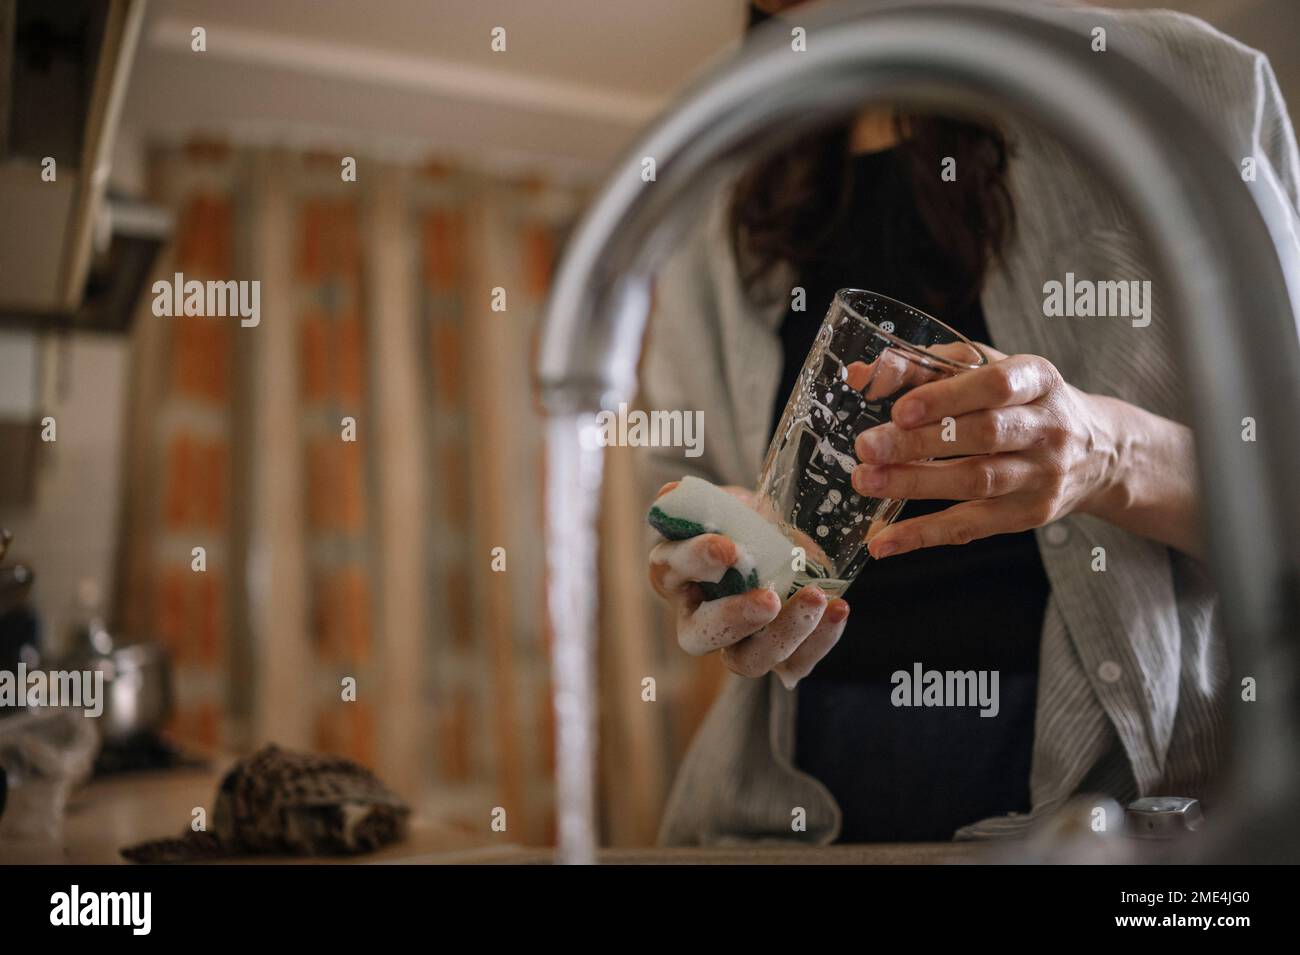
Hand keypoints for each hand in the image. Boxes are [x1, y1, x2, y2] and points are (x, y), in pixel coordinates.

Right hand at [647, 481, 849, 687]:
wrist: (776, 540)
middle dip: (735, 618)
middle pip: (700, 636)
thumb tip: (672, 494)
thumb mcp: (721, 502)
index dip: (696, 561)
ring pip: (747, 661)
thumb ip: (702, 501)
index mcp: (672, 572)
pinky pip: (795, 663)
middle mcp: (697, 618)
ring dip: (784, 633)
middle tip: (769, 600)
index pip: (672, 570)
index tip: (727, 549)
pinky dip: (820, 639)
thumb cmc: (738, 520)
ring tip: (817, 598)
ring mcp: (737, 643)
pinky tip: (838, 608)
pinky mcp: (777, 655)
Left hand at [850, 345, 1120, 557]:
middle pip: (983, 435)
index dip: (947, 398)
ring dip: (915, 484)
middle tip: (867, 446)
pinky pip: (970, 527)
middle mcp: (1047, 428)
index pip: (996, 385)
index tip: (901, 409)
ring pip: (976, 482)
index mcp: (1038, 379)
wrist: (1097, 451)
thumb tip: (862, 375)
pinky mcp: (1027, 516)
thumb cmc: (1023, 401)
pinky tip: (883, 540)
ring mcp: (1041, 476)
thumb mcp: (988, 368)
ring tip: (866, 481)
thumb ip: (925, 366)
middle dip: (919, 443)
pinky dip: (923, 535)